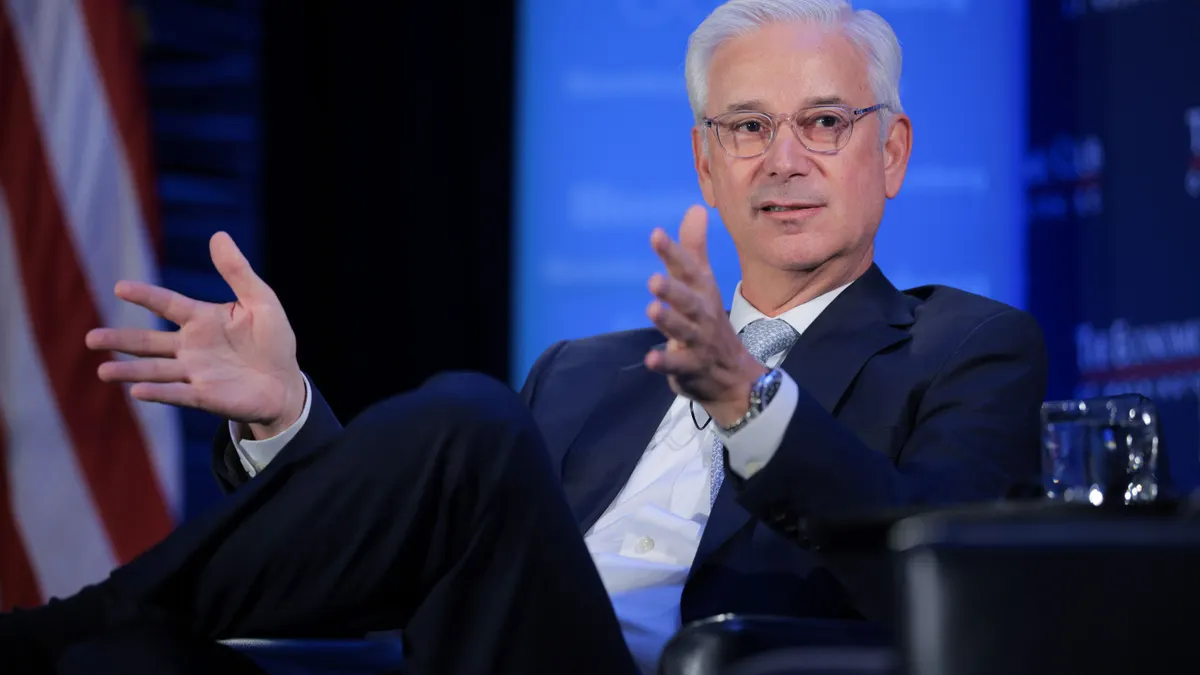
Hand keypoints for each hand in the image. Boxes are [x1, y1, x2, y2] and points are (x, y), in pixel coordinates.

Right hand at [86, 232, 304, 438]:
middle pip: (150, 343)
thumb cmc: (273, 340)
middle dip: (121, 341)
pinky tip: (138, 392)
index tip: (120, 287)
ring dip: (130, 371)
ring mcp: (196, 372)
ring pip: (156, 371)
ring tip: (102, 371)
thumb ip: (238, 272)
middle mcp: (192, 346)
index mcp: (202, 320)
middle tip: (91, 339)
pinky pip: (179, 394)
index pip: (168, 304)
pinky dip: (160, 393)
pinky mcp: (206, 396)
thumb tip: (218, 235)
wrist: (286, 384)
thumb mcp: (262, 301)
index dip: (146, 296)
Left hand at [644, 205, 765, 425]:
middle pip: (689, 301)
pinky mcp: (690, 368)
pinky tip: (650, 358)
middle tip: (654, 280)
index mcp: (703, 292)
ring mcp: (698, 342)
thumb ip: (693, 250)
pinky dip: (665, 362)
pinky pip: (678, 365)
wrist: (735, 375)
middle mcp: (702, 315)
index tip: (655, 234)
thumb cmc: (710, 321)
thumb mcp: (703, 284)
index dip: (673, 252)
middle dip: (674, 290)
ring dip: (669, 321)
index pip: (689, 269)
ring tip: (652, 309)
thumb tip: (695, 207)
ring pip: (684, 331)